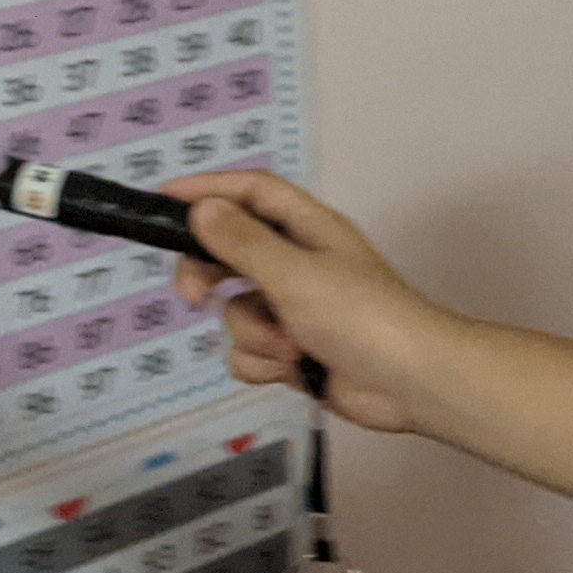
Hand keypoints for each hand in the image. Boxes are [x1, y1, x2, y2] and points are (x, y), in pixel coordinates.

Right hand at [173, 171, 458, 435]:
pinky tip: (294, 370)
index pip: (250, 193)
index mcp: (307, 228)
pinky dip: (265, 363)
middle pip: (229, 254)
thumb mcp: (295, 272)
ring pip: (237, 312)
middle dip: (209, 277)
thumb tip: (202, 208)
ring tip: (291, 345)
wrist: (411, 383)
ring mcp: (295, 310)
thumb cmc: (361, 316)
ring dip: (255, 334)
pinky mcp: (294, 352)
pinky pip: (249, 352)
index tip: (162, 200)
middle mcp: (299, 263)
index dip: (207, 190)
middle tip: (194, 296)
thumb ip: (243, 242)